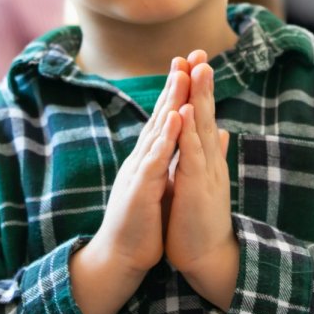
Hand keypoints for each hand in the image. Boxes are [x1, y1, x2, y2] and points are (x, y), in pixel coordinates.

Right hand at [85, 57, 189, 277]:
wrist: (121, 257)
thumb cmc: (142, 224)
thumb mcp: (162, 187)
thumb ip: (171, 163)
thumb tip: (183, 144)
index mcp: (150, 159)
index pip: (166, 119)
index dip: (179, 92)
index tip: (192, 66)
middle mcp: (142, 159)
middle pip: (160, 115)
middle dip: (175, 85)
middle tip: (188, 56)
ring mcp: (138, 172)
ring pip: (156, 131)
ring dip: (169, 102)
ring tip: (182, 76)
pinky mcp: (139, 189)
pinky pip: (154, 160)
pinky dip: (164, 138)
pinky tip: (173, 119)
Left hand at [165, 53, 237, 308]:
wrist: (209, 257)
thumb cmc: (203, 220)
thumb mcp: (206, 180)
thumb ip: (213, 154)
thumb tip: (222, 132)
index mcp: (207, 158)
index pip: (203, 116)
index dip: (199, 89)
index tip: (194, 60)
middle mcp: (209, 159)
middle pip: (206, 113)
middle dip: (202, 82)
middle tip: (200, 51)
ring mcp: (206, 171)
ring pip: (203, 127)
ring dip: (200, 97)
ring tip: (198, 68)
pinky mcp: (198, 186)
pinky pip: (193, 153)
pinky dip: (190, 131)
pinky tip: (188, 111)